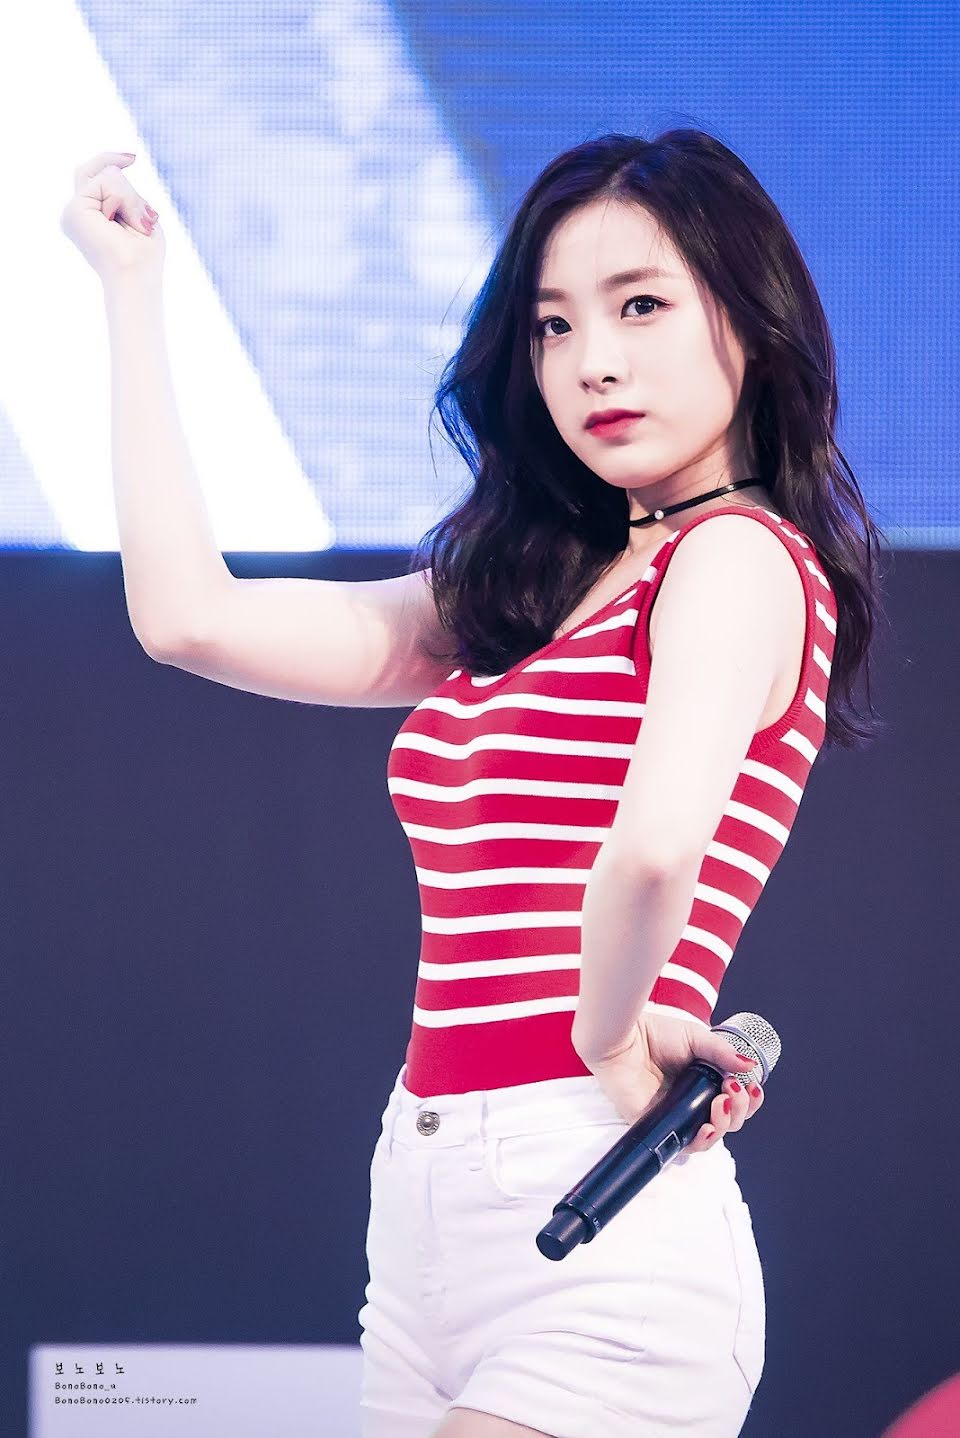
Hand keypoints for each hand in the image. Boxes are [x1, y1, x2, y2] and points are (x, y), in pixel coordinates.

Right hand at [60, 151, 164, 283]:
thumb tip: (113, 169)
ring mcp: (72, 211)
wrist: (134, 276)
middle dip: (127, 190)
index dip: (111, 160)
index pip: (98, 177)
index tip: (133, 157)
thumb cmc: (143, 255)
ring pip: (106, 175)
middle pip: (98, 171)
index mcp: (90, 215)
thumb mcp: (139, 215)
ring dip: (130, 199)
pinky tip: (123, 221)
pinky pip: (105, 182)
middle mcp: (77, 212)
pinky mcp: (74, 211)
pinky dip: (124, 199)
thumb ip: (124, 191)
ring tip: (133, 226)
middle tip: (141, 218)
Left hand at [573, 1012, 763, 1153]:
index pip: (736, 1101)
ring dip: (725, 1124)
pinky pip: (684, 1146)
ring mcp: (677, 1116)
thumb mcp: (696, 1038)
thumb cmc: (654, 1034)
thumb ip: (723, 1053)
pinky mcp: (659, 1126)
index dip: (749, 1099)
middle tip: (731, 1089)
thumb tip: (751, 1067)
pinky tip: (707, 1126)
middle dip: (741, 1109)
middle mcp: (693, 1102)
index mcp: (705, 1082)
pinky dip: (702, 1142)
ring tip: (720, 1102)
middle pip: (729, 1122)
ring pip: (711, 1137)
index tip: (750, 1085)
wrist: (623, 1038)